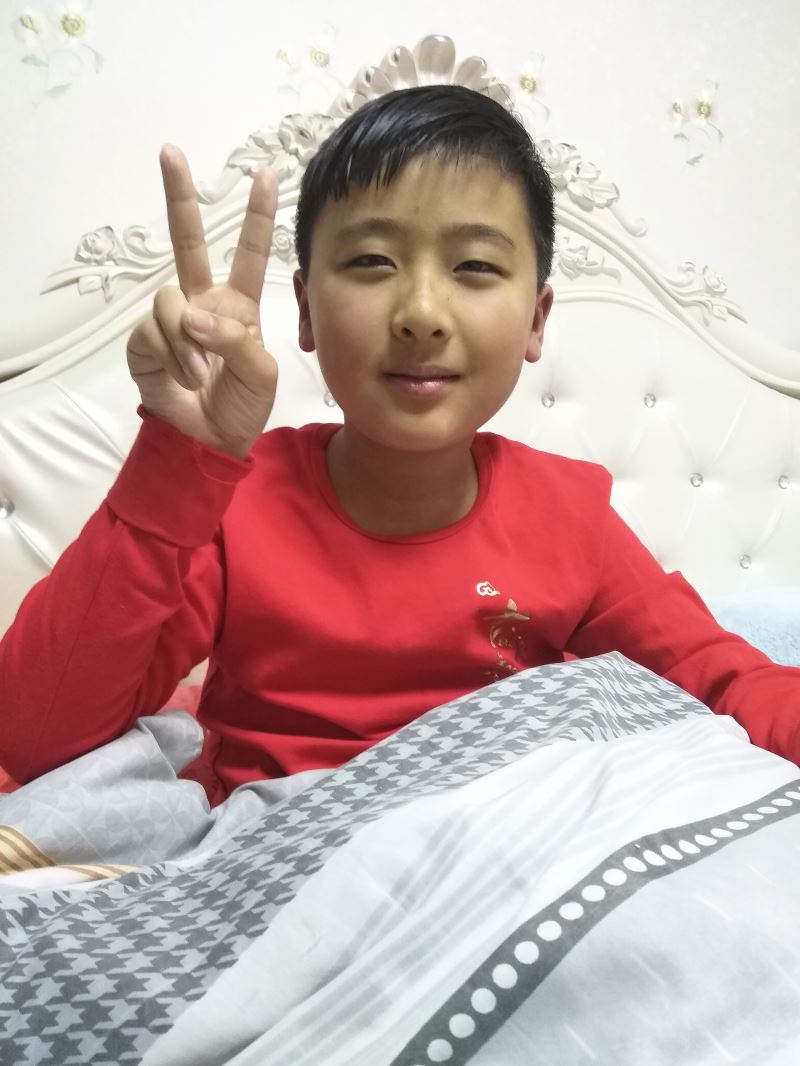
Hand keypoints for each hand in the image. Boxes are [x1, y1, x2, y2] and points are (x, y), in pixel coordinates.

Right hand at [126, 145, 278, 458]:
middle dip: (179, 197)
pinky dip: (174, 356)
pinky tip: (185, 378)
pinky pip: (155, 330)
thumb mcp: (261, 373)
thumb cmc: (242, 407)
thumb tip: (193, 315)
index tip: (266, 176)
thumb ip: (236, 340)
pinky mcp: (145, 339)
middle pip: (187, 242)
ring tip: (203, 375)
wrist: (211, 441)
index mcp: (238, 307)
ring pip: (172, 299)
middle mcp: (203, 303)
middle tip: (171, 153)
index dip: (258, 217)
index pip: (249, 254)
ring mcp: (172, 320)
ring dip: (189, 340)